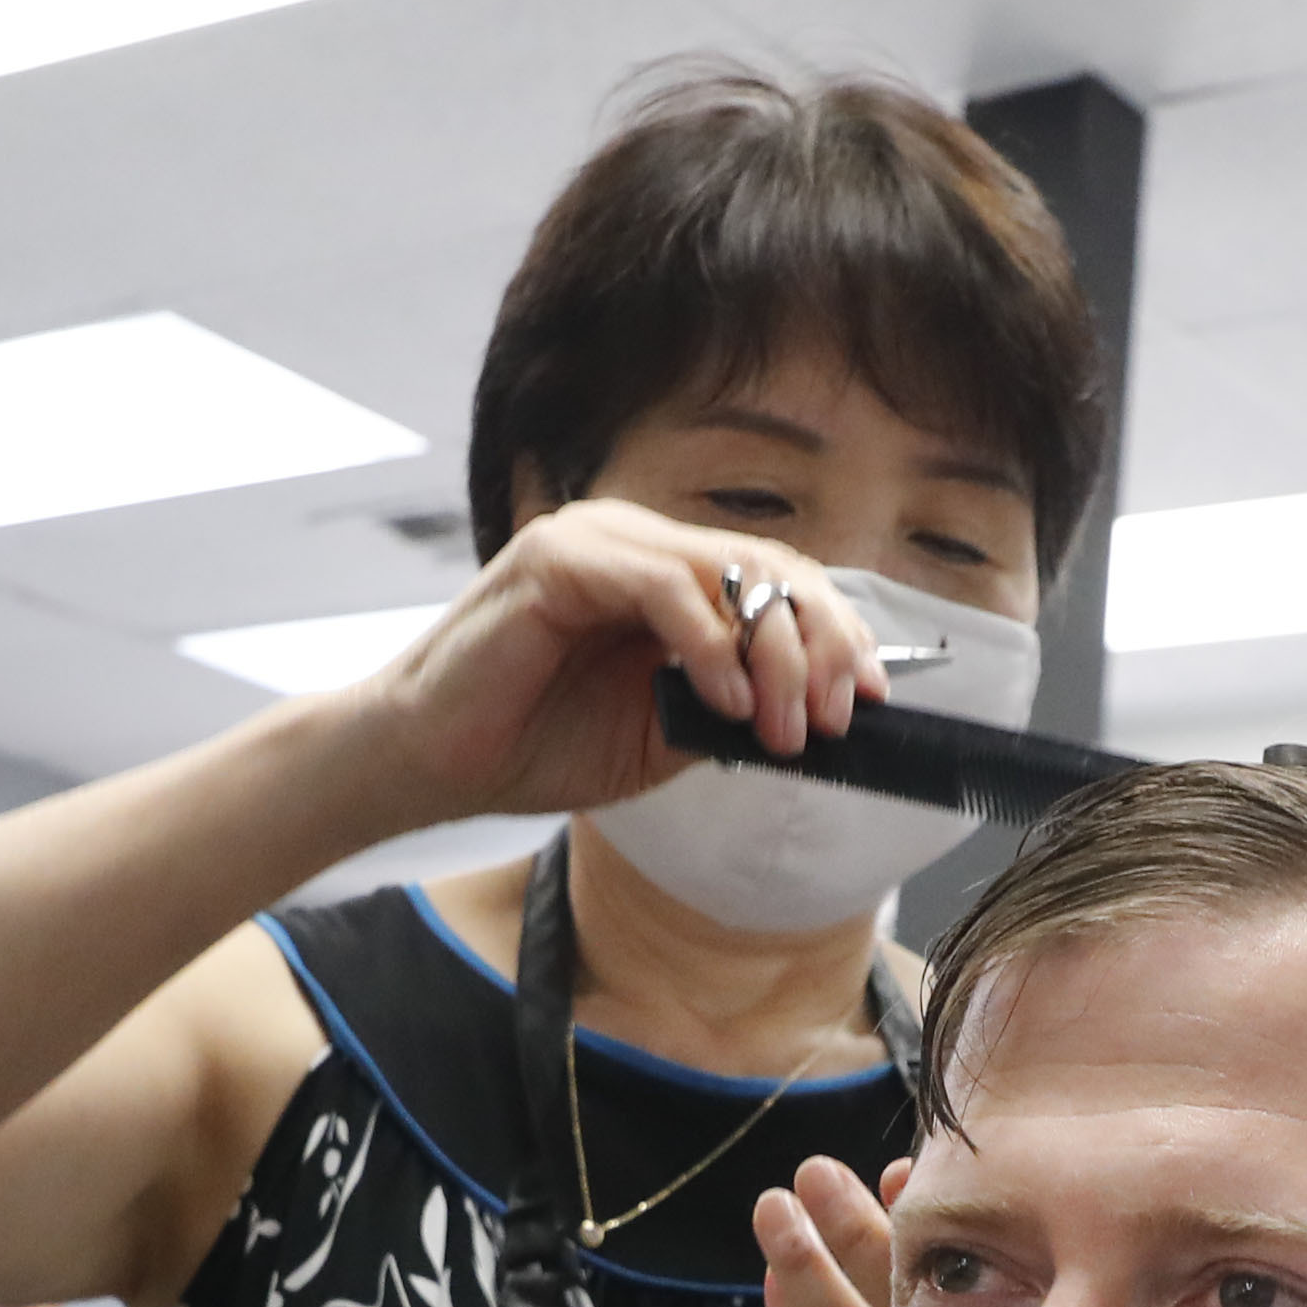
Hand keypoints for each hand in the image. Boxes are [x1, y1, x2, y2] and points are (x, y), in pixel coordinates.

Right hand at [339, 501, 880, 836]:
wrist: (434, 766)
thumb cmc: (536, 745)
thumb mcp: (662, 734)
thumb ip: (728, 708)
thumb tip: (818, 712)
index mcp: (664, 574)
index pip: (775, 578)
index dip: (835, 632)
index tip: (871, 699)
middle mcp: (635, 541)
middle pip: (766, 563)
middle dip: (821, 642)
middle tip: (838, 715)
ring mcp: (596, 540)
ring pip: (725, 569)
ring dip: (773, 652)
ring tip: (785, 725)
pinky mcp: (557, 558)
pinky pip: (662, 585)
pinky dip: (708, 642)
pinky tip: (726, 698)